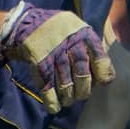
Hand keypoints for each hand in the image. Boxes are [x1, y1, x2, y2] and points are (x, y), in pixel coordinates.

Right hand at [0, 1, 116, 112]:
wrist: (26, 21)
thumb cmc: (57, 28)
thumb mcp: (77, 27)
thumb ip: (90, 45)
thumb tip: (103, 70)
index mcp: (84, 34)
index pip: (101, 59)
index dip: (102, 75)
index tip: (101, 83)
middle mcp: (71, 43)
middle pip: (82, 73)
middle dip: (83, 89)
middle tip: (81, 95)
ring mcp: (54, 52)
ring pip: (65, 82)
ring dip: (67, 97)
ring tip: (67, 101)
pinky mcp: (38, 61)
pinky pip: (47, 85)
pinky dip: (51, 100)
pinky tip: (54, 107)